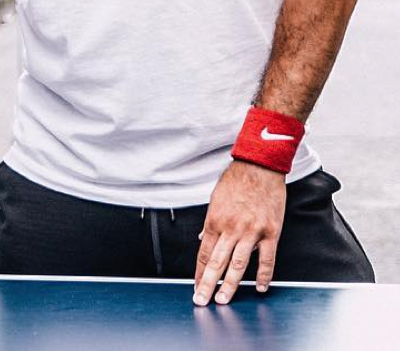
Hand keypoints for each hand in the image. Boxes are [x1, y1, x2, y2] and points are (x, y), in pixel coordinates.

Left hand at [193, 161, 285, 305]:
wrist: (259, 167)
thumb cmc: (235, 181)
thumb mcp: (215, 199)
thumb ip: (210, 223)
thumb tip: (203, 241)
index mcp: (214, 220)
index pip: (203, 253)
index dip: (198, 272)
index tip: (195, 285)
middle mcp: (231, 228)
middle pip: (217, 262)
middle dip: (208, 284)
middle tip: (202, 301)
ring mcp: (251, 231)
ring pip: (239, 265)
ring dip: (230, 285)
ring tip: (223, 299)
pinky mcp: (271, 232)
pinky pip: (267, 259)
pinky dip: (263, 275)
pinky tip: (260, 288)